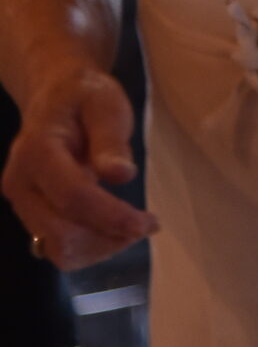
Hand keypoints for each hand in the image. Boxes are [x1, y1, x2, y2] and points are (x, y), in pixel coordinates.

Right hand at [3, 62, 154, 269]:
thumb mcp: (106, 104)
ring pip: (58, 249)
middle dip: (108, 238)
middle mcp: (20, 184)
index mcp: (36, 152)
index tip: (149, 223)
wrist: (55, 97)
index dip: (111, 216)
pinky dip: (90, 247)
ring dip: (100, 247)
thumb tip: (121, 175)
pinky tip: (114, 229)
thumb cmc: (85, 97)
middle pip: (61, 234)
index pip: (72, 197)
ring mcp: (21, 204)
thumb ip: (110, 139)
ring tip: (133, 225)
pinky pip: (58, 247)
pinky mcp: (30, 216)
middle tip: (147, 224)